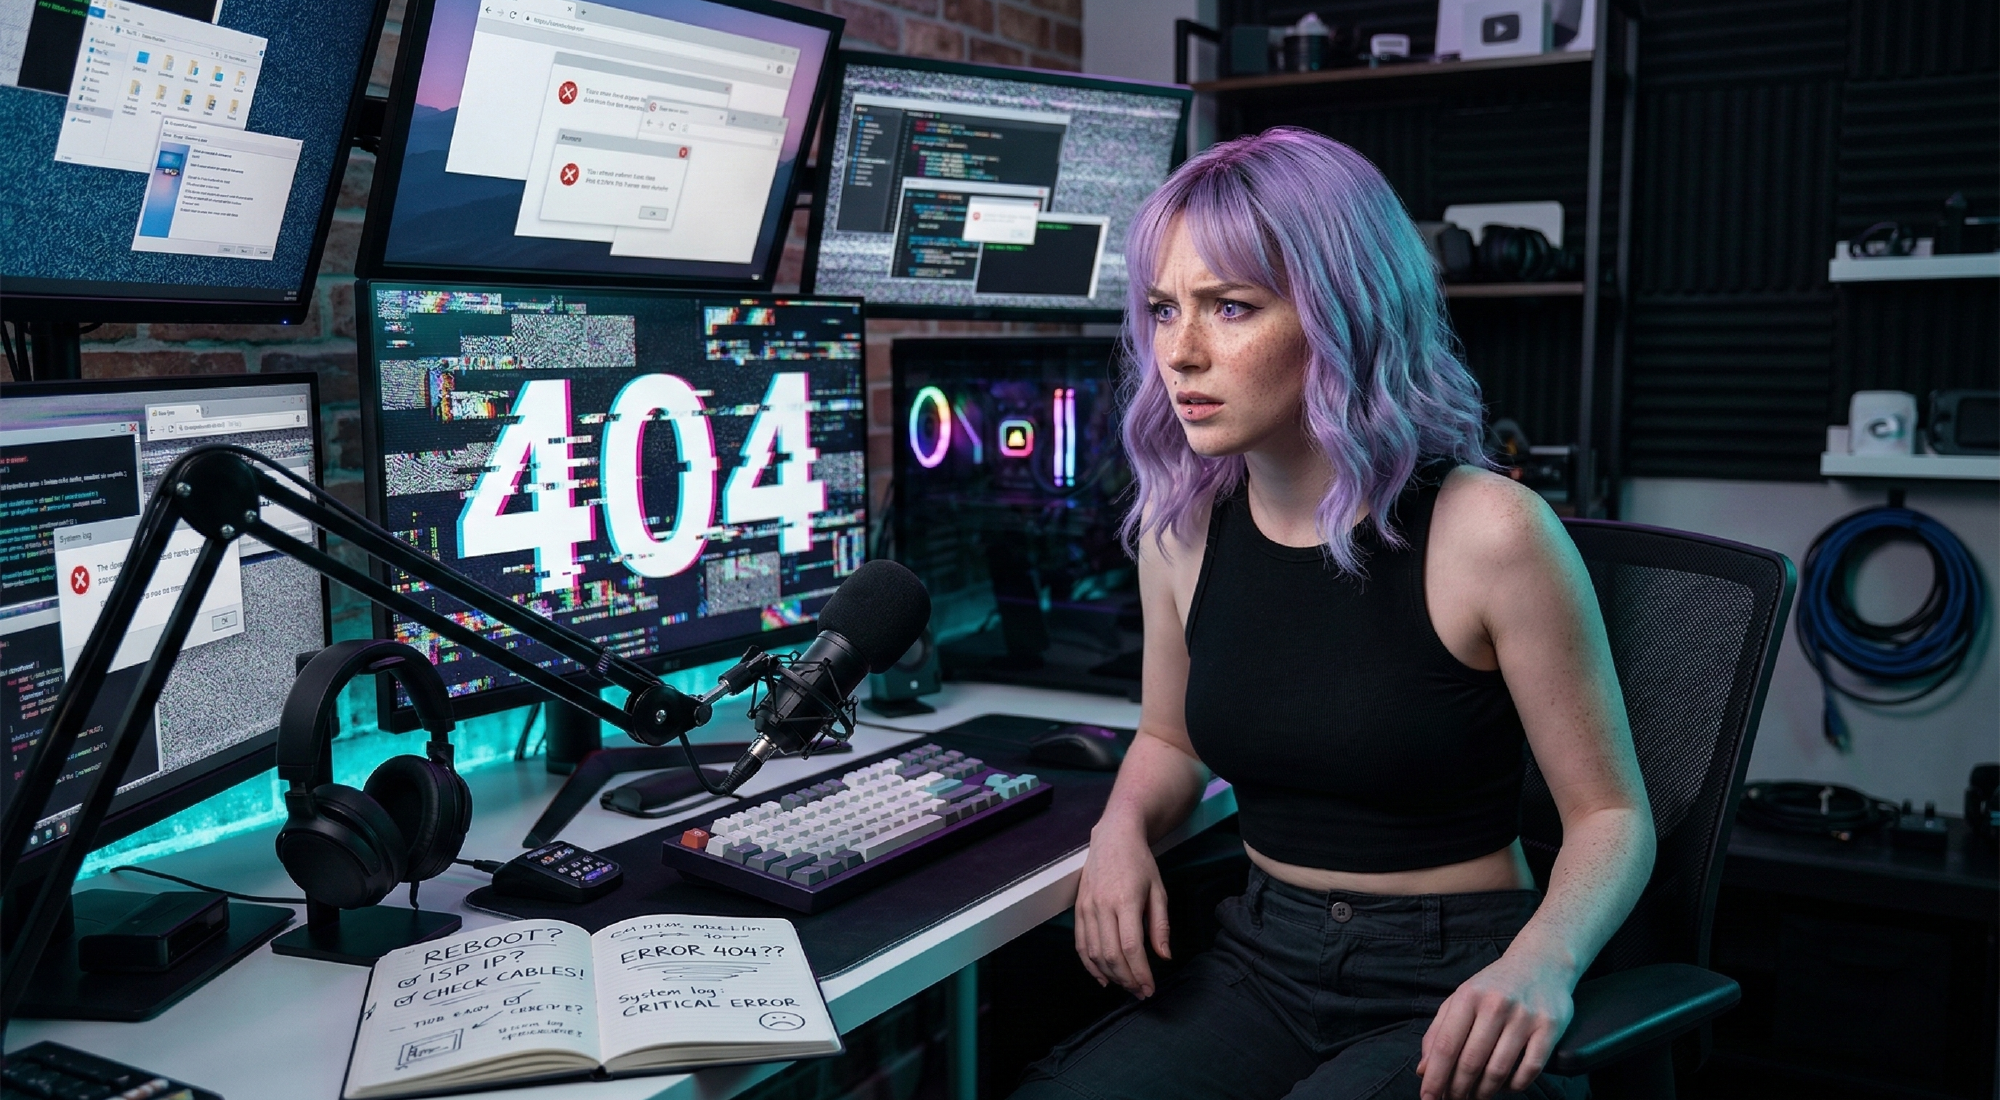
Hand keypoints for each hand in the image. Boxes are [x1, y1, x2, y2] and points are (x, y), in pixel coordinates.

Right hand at [1073, 820, 1170, 997]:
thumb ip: (1160, 925)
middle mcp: (1102, 906)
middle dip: (1127, 979)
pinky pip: (1080, 944)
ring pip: (1093, 953)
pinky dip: (1089, 965)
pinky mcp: (1078, 909)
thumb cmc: (1140, 863)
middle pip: (1111, 955)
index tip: (1150, 988)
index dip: (1140, 973)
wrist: (1113, 837)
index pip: (1131, 947)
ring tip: (1126, 986)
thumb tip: (1164, 957)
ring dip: (1110, 975)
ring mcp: (1086, 908)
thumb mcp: (1159, 890)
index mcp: (1125, 901)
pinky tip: (1102, 977)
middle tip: (1140, 992)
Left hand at [1416, 949, 1573, 1099]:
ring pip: (1498, 1070)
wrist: (1541, 962)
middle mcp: (1495, 1005)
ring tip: (1477, 1096)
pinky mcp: (1550, 1028)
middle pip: (1470, 1062)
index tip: (1427, 1098)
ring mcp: (1524, 1017)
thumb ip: (1438, 1032)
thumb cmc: (1494, 986)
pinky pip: (1529, 1070)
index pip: (1445, 1046)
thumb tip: (1423, 1070)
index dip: (1434, 1077)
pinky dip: (1514, 1086)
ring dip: (1484, 1092)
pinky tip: (1505, 1086)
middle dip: (1458, 1089)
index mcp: (1468, 996)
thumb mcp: (1461, 999)